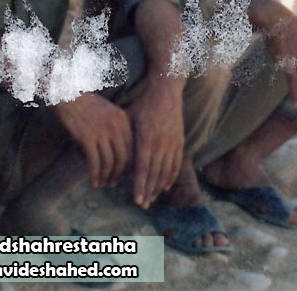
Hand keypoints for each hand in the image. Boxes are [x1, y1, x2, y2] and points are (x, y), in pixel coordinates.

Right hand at [54, 93, 132, 187]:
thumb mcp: (109, 112)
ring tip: (102, 184)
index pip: (132, 147)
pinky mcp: (88, 138)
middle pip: (123, 157)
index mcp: (123, 120)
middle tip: (113, 183)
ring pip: (109, 162)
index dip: (129, 164)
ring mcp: (102, 132)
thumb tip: (119, 151)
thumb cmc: (87, 104)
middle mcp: (115, 127)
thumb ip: (116, 128)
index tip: (124, 173)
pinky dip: (95, 174)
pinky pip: (95, 162)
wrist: (68, 95)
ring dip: (106, 176)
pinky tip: (93, 181)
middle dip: (119, 174)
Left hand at [127, 79, 183, 208]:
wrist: (166, 91)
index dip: (140, 186)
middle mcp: (161, 144)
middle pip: (155, 174)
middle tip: (143, 205)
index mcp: (147, 139)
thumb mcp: (130, 119)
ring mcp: (172, 143)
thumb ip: (126, 139)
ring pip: (166, 171)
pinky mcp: (180, 141)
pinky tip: (166, 186)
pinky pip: (176, 163)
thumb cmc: (144, 104)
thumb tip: (117, 156)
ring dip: (159, 187)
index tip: (136, 200)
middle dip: (148, 192)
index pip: (143, 169)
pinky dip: (171, 177)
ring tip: (153, 199)